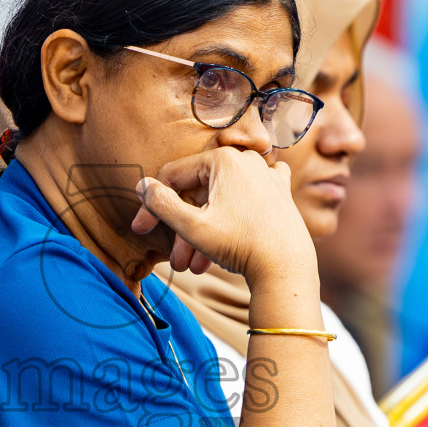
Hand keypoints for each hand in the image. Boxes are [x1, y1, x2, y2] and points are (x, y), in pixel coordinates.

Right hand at [130, 146, 313, 285]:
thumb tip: (143, 186)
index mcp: (223, 159)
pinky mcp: (281, 192)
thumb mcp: (192, 226)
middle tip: (175, 261)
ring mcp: (267, 174)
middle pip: (199, 193)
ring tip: (196, 267)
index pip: (174, 177)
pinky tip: (230, 225)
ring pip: (222, 200)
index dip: (152, 205)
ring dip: (204, 233)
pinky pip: (247, 197)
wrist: (287, 267)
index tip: (141, 230)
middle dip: (183, 230)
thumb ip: (162, 204)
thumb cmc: (241, 245)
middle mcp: (247, 159)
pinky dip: (233, 214)